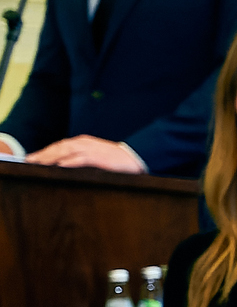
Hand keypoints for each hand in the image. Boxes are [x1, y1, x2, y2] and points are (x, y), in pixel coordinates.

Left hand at [26, 136, 144, 172]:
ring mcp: (91, 149)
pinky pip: (81, 158)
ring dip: (51, 157)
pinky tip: (60, 165)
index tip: (33, 158)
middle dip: (43, 154)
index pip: (59, 146)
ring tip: (39, 163)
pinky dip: (70, 161)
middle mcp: (84, 143)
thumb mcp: (96, 155)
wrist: (136, 157)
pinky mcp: (99, 157)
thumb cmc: (116, 159)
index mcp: (83, 142)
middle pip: (59, 147)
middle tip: (30, 161)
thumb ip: (81, 158)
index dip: (45, 151)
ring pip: (66, 151)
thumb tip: (63, 165)